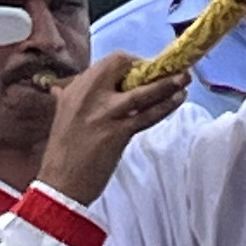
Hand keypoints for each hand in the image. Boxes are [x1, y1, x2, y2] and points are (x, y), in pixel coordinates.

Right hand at [42, 52, 188, 205]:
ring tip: (185, 78)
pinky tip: (177, 99)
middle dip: (151, 67)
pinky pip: (148, 115)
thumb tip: (66, 88)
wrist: (60, 183)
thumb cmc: (64, 152)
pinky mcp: (118, 132)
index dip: (133, 63)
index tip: (145, 71)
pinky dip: (166, 106)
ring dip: (168, 83)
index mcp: (75, 89)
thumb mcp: (63, 115)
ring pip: (143, 91)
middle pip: (125, 67)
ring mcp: (104, 113)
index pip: (110, 62)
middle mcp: (88, 96)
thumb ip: (71, 98)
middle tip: (172, 70)